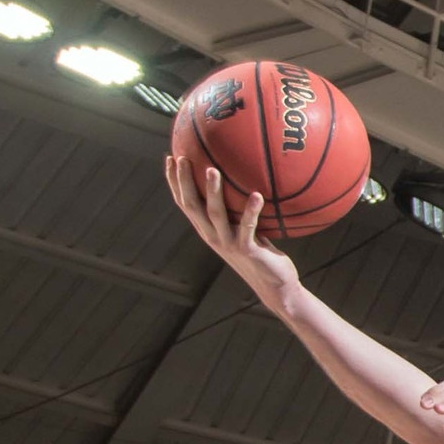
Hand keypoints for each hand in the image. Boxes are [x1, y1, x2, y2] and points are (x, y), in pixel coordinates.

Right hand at [164, 157, 299, 307]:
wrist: (274, 286)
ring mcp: (228, 243)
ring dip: (213, 191)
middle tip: (183, 158)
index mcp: (207, 229)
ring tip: (213, 170)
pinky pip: (248, 227)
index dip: (174, 182)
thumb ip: (237, 209)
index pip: (184, 203)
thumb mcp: (243, 229)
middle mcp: (212, 236)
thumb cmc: (261, 254)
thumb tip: (243, 179)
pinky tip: (257, 195)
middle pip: (192, 205)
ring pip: (215, 214)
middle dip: (185, 181)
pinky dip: (252, 211)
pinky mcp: (247, 250)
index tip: (169, 157)